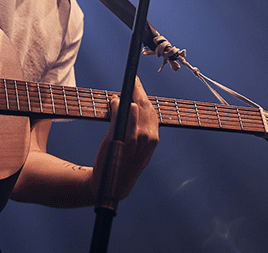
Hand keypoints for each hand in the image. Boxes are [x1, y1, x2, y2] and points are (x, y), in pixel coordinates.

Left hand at [91, 77, 158, 201]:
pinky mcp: (118, 138)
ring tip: (119, 96)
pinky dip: (116, 105)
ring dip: (125, 97)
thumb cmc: (125, 165)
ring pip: (133, 107)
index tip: (140, 86)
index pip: (152, 111)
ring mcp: (133, 137)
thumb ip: (142, 131)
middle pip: (144, 105)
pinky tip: (114, 103)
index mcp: (154, 139)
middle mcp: (147, 137)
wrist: (113, 186)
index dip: (145, 96)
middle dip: (138, 90)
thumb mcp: (140, 150)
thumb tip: (136, 110)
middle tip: (133, 80)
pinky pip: (120, 114)